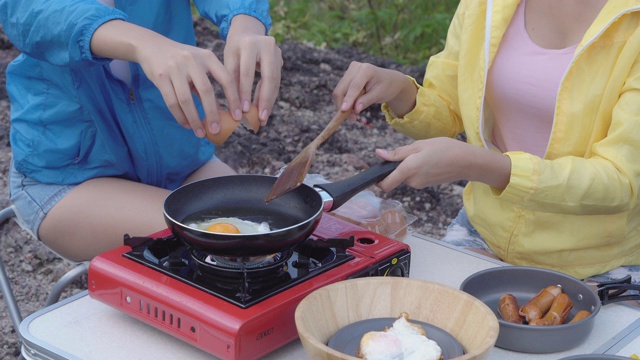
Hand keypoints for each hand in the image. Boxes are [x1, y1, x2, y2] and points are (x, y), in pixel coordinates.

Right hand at [91, 20, 242, 137]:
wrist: (152, 46)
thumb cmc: (181, 60)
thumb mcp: (198, 66)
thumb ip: (208, 85)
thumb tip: (221, 112)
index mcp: (207, 57)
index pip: (226, 79)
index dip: (233, 99)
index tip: (238, 116)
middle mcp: (192, 60)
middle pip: (206, 91)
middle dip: (212, 114)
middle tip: (216, 130)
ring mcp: (175, 68)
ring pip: (186, 100)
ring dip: (194, 119)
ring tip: (200, 133)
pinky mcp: (161, 76)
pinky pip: (172, 101)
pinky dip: (180, 116)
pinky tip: (187, 125)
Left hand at [224, 15, 282, 125]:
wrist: (247, 31)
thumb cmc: (235, 49)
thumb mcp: (230, 60)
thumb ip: (233, 80)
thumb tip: (236, 108)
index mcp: (250, 44)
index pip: (248, 72)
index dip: (246, 92)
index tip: (243, 110)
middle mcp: (267, 46)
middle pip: (269, 77)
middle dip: (265, 100)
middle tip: (261, 119)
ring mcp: (277, 52)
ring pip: (275, 81)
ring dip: (269, 101)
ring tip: (263, 119)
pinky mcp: (281, 60)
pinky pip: (276, 82)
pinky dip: (270, 96)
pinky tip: (265, 110)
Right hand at [332, 61, 417, 116]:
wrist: (389, 80)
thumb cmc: (387, 87)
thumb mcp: (379, 95)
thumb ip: (366, 101)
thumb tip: (355, 109)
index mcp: (366, 69)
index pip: (354, 86)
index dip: (348, 99)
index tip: (343, 111)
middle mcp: (355, 67)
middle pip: (342, 89)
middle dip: (343, 105)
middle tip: (352, 119)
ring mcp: (349, 71)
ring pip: (339, 91)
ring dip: (343, 105)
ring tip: (354, 116)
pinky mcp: (346, 76)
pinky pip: (341, 92)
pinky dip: (344, 102)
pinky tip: (352, 108)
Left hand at [374, 138, 511, 191]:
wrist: (467, 162)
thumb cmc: (444, 149)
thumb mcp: (419, 145)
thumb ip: (398, 153)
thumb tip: (378, 154)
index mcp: (408, 170)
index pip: (385, 185)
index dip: (377, 181)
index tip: (376, 172)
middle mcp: (412, 181)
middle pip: (395, 177)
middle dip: (397, 166)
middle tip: (411, 152)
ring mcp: (419, 185)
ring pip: (405, 176)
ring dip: (408, 166)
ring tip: (423, 154)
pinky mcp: (426, 185)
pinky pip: (414, 177)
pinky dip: (416, 169)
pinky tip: (429, 160)